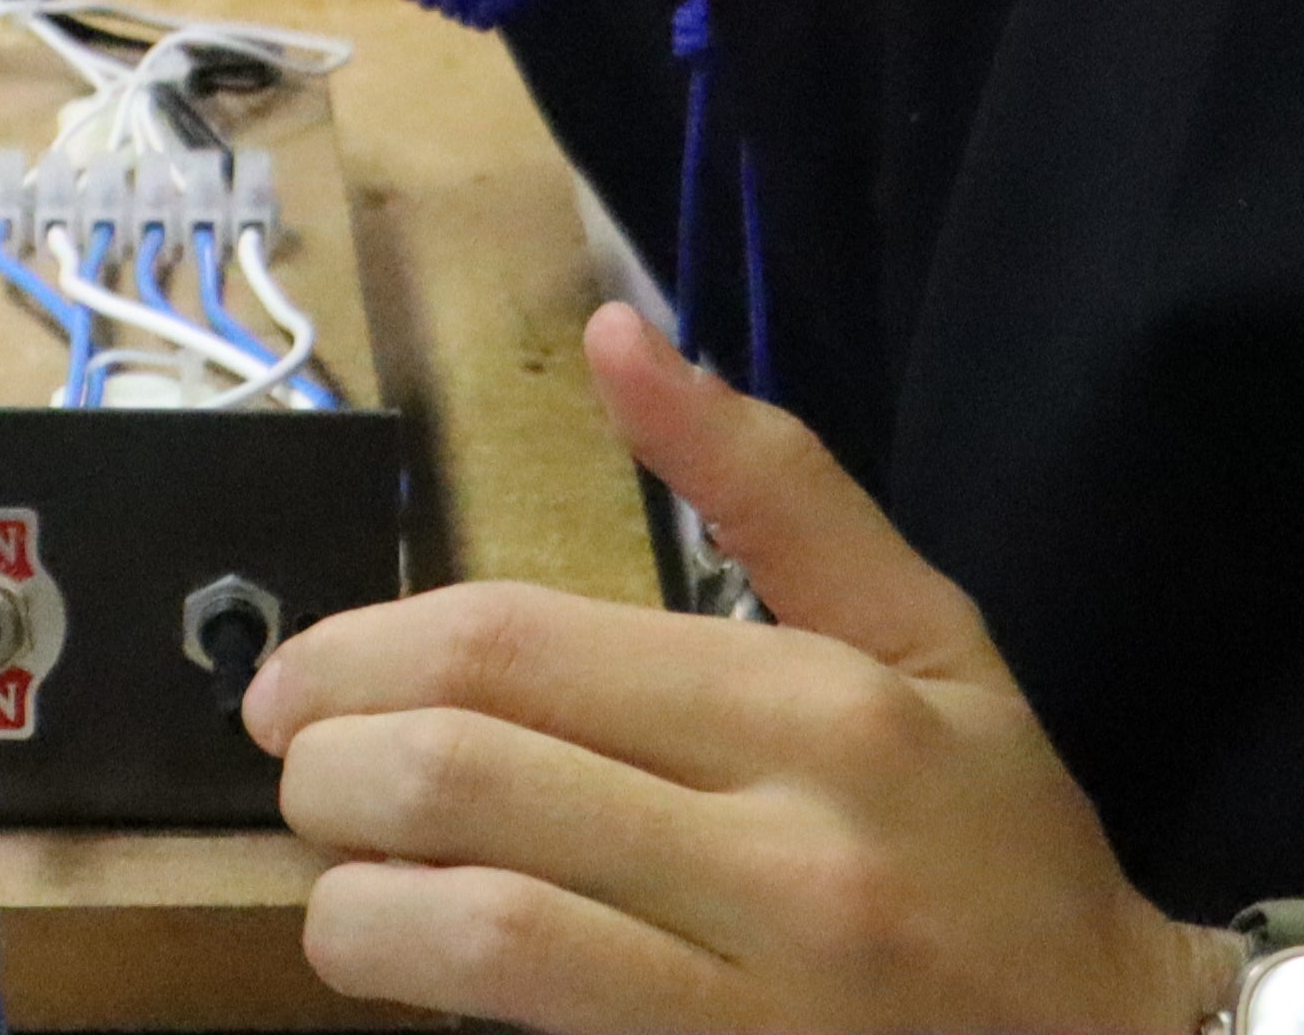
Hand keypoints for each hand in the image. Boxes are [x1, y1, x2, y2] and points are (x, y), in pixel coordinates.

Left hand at [243, 305, 1231, 1033]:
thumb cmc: (1006, 849)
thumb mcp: (929, 643)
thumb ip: (772, 489)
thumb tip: (618, 336)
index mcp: (817, 711)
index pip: (513, 646)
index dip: (360, 652)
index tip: (298, 680)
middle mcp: (786, 855)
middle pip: (463, 775)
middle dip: (326, 766)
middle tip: (299, 771)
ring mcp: (757, 998)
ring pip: (474, 926)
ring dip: (353, 896)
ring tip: (338, 875)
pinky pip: (529, 1020)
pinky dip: (424, 985)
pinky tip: (410, 961)